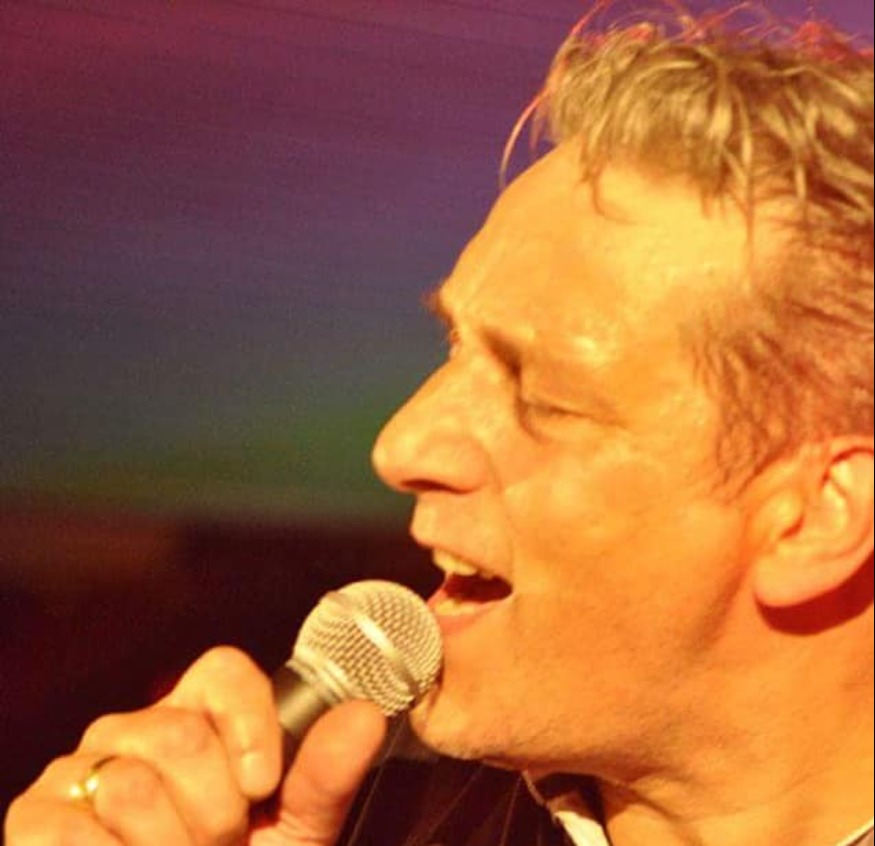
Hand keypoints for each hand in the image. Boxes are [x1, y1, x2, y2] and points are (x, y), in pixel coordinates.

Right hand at [4, 646, 387, 845]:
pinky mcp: (34, 818)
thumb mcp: (294, 834)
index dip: (250, 723)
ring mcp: (80, 771)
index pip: (223, 671)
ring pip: (133, 786)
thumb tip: (366, 716)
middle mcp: (136, 729)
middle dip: (215, 811)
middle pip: (182, 733)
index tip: (263, 785)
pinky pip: (77, 833)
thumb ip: (324, 777)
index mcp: (200, 718)